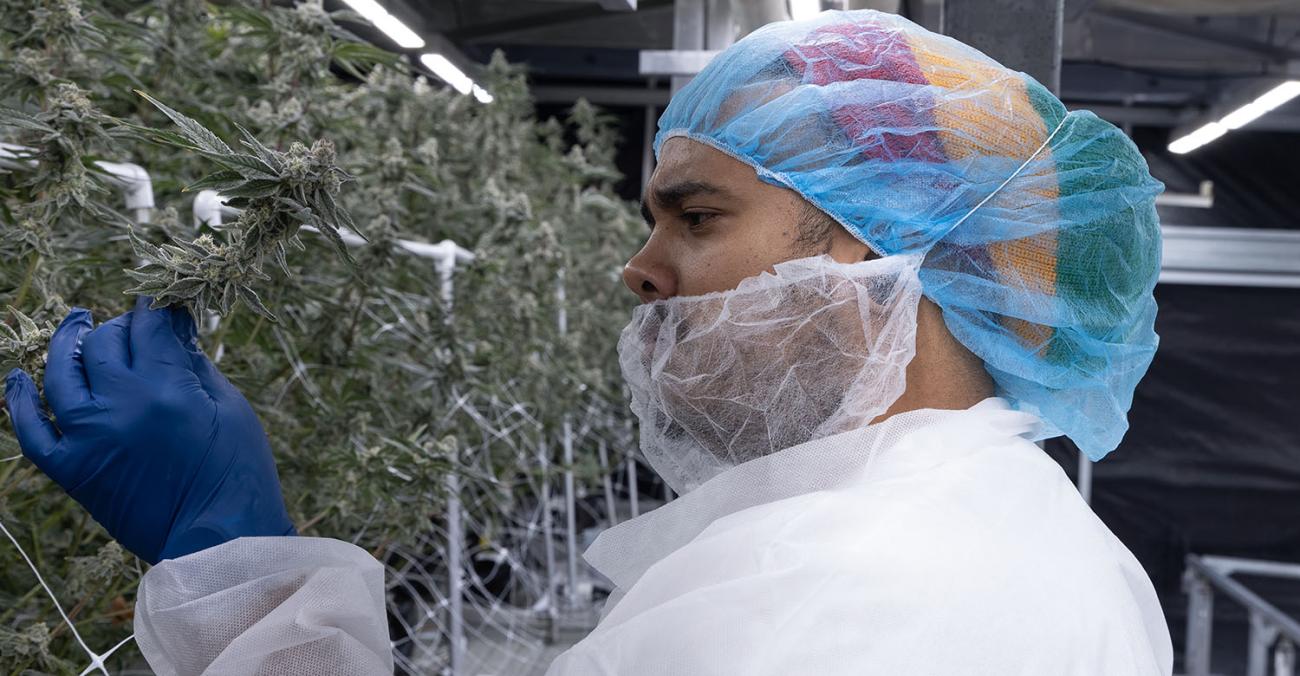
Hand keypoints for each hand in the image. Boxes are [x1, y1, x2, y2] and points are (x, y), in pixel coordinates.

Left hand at [3, 297, 294, 563]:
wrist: (217, 538)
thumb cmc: (237, 471)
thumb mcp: (230, 408)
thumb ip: (194, 366)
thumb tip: (173, 333)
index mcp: (166, 388)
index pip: (148, 326)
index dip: (155, 309)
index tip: (161, 305)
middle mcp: (120, 405)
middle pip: (105, 342)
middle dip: (121, 326)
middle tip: (135, 327)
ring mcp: (88, 437)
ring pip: (61, 371)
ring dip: (69, 343)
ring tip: (78, 328)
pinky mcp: (72, 469)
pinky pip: (31, 430)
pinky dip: (19, 401)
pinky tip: (19, 378)